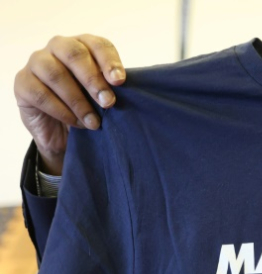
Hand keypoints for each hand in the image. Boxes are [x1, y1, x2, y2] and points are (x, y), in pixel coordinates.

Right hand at [14, 35, 124, 175]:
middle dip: (94, 80)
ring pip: (56, 74)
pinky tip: (76, 123)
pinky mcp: (23, 83)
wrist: (63, 132)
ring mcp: (37, 63)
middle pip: (75, 54)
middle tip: (109, 103)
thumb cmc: (89, 106)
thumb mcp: (103, 96)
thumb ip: (111, 87)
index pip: (98, 44)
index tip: (120, 81)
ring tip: (94, 122)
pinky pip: (41, 94)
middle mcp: (58, 47)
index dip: (109, 61)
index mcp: (83, 45)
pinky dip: (62, 111)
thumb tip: (130, 90)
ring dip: (78, 101)